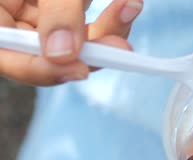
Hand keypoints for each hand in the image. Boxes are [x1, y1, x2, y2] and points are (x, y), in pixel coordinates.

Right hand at [0, 0, 142, 85]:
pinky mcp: (65, 12)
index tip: (81, 70)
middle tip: (120, 48)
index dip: (47, 71)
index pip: (13, 61)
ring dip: (109, 32)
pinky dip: (110, 19)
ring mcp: (40, 19)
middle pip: (51, 56)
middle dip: (92, 53)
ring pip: (76, 43)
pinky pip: (88, 25)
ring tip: (130, 6)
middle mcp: (14, 23)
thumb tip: (65, 54)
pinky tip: (127, 6)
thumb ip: (56, 14)